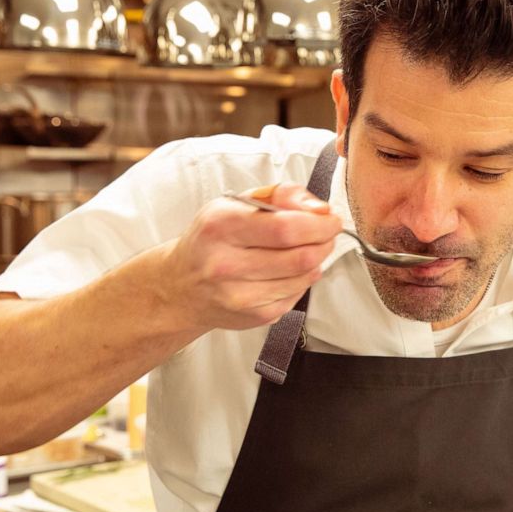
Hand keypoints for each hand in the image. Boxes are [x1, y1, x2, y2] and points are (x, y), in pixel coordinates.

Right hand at [163, 183, 342, 331]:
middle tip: (326, 233)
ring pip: (304, 277)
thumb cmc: (213, 239)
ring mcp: (239, 295)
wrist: (181, 286)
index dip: (319, 224)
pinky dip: (303, 280)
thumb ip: (282, 195)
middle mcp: (225, 263)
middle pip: (301, 256)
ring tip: (308, 249)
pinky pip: (297, 295)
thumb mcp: (236, 203)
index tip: (331, 219)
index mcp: (220, 226)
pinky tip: (290, 271)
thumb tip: (320, 210)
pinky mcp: (253, 316)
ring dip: (317, 261)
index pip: (286, 227)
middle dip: (325, 242)